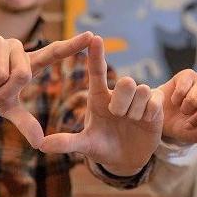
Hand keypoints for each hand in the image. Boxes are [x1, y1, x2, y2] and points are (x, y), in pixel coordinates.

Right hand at [0, 32, 92, 147]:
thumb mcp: (4, 109)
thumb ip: (25, 122)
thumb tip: (41, 143)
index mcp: (27, 63)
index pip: (53, 52)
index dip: (72, 45)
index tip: (92, 36)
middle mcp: (16, 49)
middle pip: (25, 74)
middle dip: (5, 93)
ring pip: (4, 73)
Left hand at [39, 36, 162, 174]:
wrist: (127, 159)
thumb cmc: (103, 146)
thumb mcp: (85, 145)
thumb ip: (67, 143)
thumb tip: (41, 145)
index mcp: (99, 97)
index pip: (98, 71)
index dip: (97, 55)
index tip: (94, 38)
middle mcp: (119, 93)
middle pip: (126, 81)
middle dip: (123, 102)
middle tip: (118, 116)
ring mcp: (138, 98)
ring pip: (142, 90)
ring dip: (135, 111)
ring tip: (132, 121)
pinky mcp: (155, 105)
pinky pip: (154, 101)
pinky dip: (148, 114)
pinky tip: (145, 121)